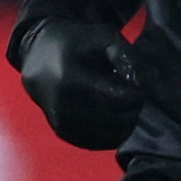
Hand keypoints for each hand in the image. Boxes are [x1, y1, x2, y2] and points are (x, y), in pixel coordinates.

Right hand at [16, 17, 144, 149]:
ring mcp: (62, 123)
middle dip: (134, 109)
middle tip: (136, 96)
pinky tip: (116, 118)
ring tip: (125, 105)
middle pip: (116, 118)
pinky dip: (113, 134)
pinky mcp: (63, 134)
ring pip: (110, 135)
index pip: (118, 98)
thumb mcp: (102, 37)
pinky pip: (98, 143)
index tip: (139, 85)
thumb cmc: (75, 44)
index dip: (137, 94)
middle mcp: (63, 105)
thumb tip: (142, 82)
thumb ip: (126, 55)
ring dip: (126, 123)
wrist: (38, 59)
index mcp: (70, 78)